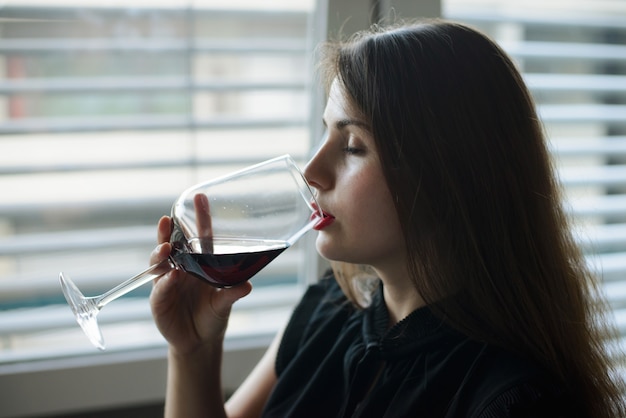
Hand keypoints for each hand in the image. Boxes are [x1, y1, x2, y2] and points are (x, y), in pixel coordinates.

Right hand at [149, 195, 251, 354]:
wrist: (200, 341)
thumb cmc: (213, 314)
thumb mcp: (225, 302)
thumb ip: (233, 292)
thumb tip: (247, 285)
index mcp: (197, 262)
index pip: (198, 235)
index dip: (199, 217)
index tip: (200, 197)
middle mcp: (180, 268)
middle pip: (171, 243)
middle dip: (167, 232)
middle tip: (167, 222)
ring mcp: (167, 282)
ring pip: (159, 262)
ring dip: (161, 253)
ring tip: (167, 248)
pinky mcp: (159, 300)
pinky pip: (160, 288)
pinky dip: (165, 282)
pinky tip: (170, 276)